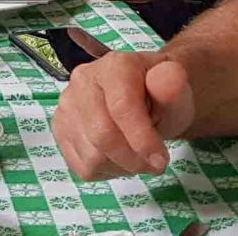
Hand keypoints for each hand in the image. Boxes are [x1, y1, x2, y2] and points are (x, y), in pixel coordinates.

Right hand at [54, 52, 193, 179]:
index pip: (121, 106)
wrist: (147, 99)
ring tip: (136, 154)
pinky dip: (106, 170)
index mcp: (114, 65)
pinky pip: (82, 166)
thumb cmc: (161, 97)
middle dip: (133, 159)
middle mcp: (82, 80)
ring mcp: (66, 105)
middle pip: (101, 134)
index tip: (161, 160)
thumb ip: (173, 86)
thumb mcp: (177, 92)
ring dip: (122, 166)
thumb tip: (165, 79)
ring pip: (91, 156)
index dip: (142, 139)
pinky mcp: (60, 129)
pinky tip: (118, 156)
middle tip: (154, 164)